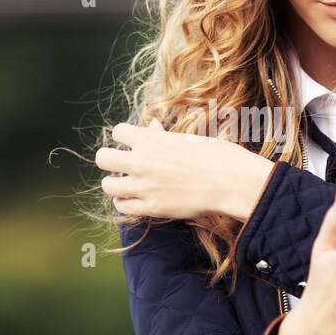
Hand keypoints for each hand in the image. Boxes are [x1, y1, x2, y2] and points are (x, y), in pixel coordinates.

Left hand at [96, 117, 273, 220]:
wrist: (232, 182)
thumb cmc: (217, 155)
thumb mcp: (189, 136)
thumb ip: (163, 134)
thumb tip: (150, 126)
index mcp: (151, 138)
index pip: (117, 132)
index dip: (125, 138)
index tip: (134, 144)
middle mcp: (141, 161)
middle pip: (102, 158)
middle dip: (111, 159)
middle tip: (123, 164)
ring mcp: (144, 186)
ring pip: (108, 185)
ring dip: (116, 184)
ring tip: (128, 184)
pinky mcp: (152, 208)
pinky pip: (122, 207)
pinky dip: (126, 203)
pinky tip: (136, 199)